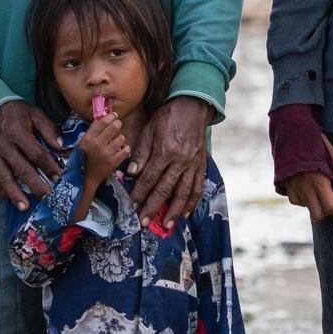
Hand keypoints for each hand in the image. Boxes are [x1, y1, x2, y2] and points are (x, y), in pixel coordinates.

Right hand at [0, 98, 60, 204]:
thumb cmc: (14, 111)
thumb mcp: (33, 113)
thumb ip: (48, 129)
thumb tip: (61, 146)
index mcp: (18, 132)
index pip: (36, 153)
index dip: (48, 167)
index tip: (59, 178)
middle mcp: (4, 145)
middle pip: (22, 169)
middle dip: (36, 185)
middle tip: (47, 198)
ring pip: (4, 177)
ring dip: (14, 193)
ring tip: (24, 207)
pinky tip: (5, 198)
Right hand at [76, 109, 133, 198]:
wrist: (86, 178)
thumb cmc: (84, 158)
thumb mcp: (83, 143)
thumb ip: (92, 131)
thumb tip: (104, 116)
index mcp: (87, 139)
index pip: (101, 122)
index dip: (110, 116)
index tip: (114, 115)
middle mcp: (96, 145)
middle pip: (114, 127)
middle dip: (117, 124)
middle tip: (118, 125)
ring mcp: (106, 154)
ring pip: (121, 138)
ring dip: (120, 139)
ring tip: (117, 142)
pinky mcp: (113, 162)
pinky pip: (126, 150)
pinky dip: (125, 149)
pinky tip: (121, 150)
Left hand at [130, 96, 213, 229]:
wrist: (192, 108)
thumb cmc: (167, 119)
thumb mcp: (149, 130)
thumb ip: (141, 153)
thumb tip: (131, 173)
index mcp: (165, 152)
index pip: (149, 178)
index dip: (140, 194)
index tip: (132, 206)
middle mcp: (181, 161)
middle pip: (165, 189)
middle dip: (153, 208)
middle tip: (144, 222)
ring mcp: (193, 165)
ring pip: (184, 193)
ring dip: (174, 211)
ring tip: (167, 225)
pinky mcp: (201, 166)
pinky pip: (198, 188)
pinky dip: (192, 202)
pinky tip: (186, 213)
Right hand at [278, 135, 332, 223]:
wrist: (289, 133)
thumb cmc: (313, 142)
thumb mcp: (331, 154)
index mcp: (318, 181)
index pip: (331, 207)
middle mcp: (304, 188)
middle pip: (318, 214)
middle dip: (329, 212)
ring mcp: (294, 189)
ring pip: (308, 208)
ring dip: (317, 204)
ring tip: (322, 190)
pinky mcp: (286, 187)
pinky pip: (297, 201)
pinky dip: (305, 200)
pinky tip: (310, 188)